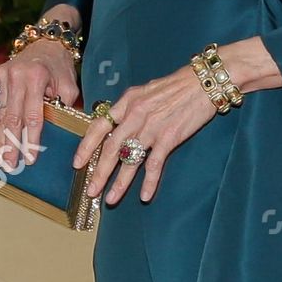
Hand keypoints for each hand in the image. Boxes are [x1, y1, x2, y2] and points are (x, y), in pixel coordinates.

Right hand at [0, 40, 77, 171]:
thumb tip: (55, 135)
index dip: (31, 139)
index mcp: (36, 76)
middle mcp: (14, 75)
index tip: (31, 159)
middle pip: (11, 118)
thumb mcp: (69, 86)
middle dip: (10, 145)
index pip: (33, 115)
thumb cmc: (59, 67)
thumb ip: (62, 108)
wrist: (45, 42)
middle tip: (9, 166)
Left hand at [72, 65, 218, 205]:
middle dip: (99, 172)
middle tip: (91, 190)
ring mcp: (152, 127)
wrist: (203, 82)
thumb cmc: (177, 86)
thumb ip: (130, 107)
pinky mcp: (169, 137)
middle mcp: (135, 115)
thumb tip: (117, 124)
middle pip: (112, 148)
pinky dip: (149, 182)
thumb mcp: (146, 91)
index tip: (78, 163)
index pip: (99, 126)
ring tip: (111, 199)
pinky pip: (155, 164)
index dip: (87, 146)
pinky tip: (145, 196)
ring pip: (130, 160)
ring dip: (120, 183)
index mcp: (127, 101)